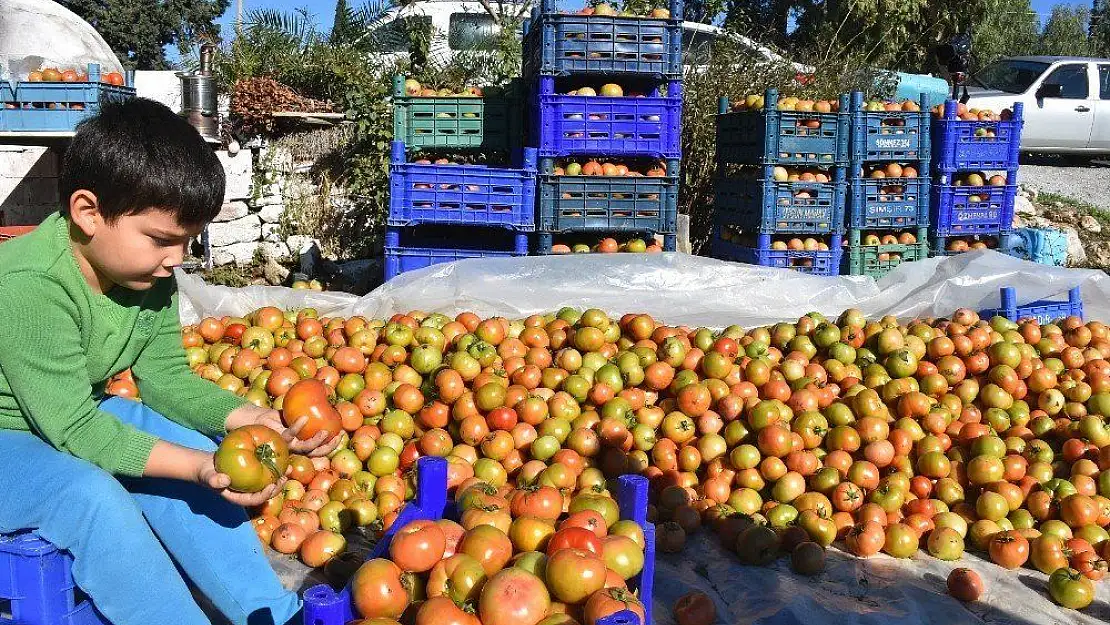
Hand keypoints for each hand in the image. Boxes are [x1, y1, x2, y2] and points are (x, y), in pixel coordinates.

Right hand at [196, 453, 285, 506]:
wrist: (207, 465)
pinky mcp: (253, 474)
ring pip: (269, 483)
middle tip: (284, 477)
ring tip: (288, 468)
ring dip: (280, 477)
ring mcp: (251, 483)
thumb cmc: (207, 473)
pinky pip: (266, 472)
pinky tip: (281, 458)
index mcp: (239, 497)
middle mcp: (248, 492)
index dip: (265, 495)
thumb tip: (224, 481)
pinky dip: (274, 467)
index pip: (255, 500)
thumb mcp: (208, 477)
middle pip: (266, 493)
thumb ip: (214, 481)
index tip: (272, 486)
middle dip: (277, 487)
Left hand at [225, 404, 342, 456]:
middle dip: (328, 447)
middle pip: (315, 452)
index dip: (332, 444)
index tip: (341, 434)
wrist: (255, 418)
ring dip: (316, 442)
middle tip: (338, 436)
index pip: (320, 448)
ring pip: (304, 448)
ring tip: (325, 432)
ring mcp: (287, 444)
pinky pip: (290, 434)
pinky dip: (298, 427)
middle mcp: (295, 447)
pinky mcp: (278, 437)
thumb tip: (324, 381)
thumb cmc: (276, 413)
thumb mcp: (296, 407)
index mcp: (301, 442)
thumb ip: (309, 399)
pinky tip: (304, 418)